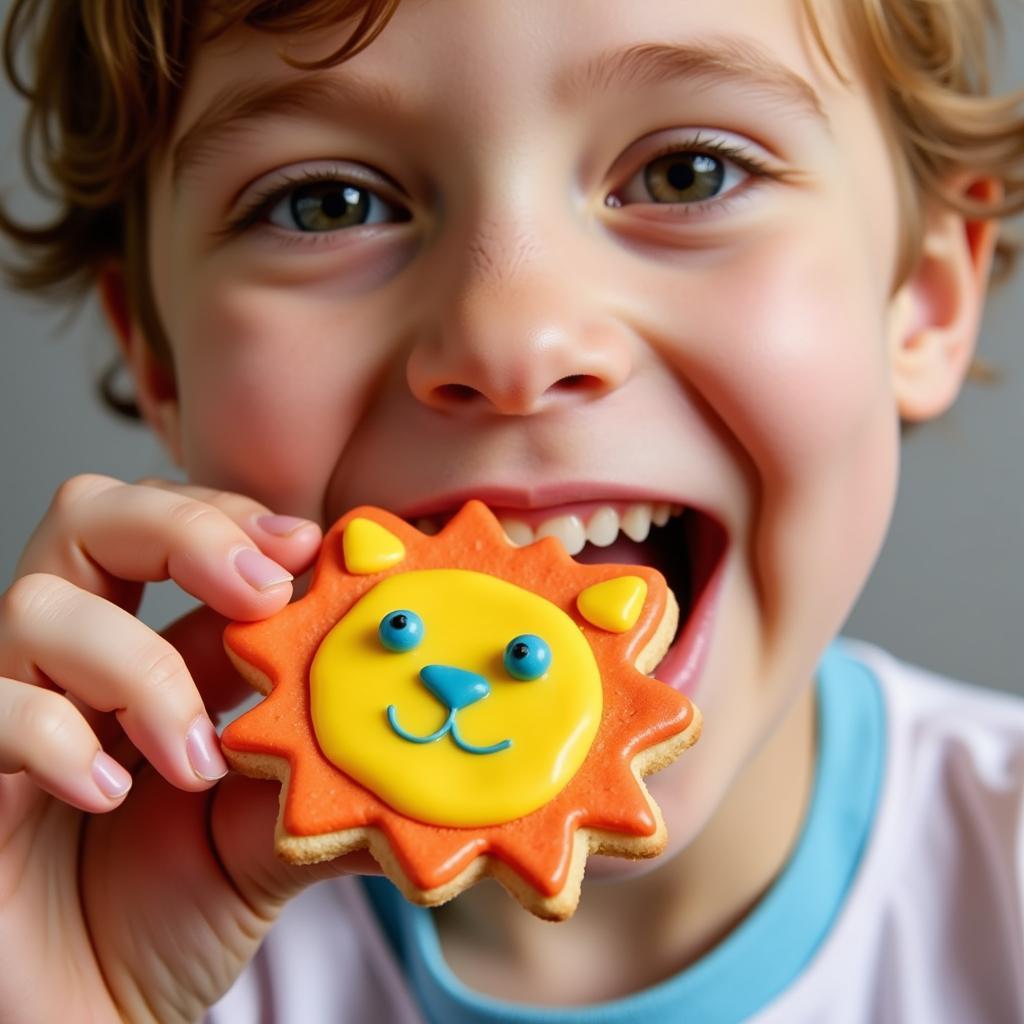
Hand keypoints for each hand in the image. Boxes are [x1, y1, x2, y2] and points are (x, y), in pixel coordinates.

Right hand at [0, 475, 374, 1022]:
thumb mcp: (268, 834)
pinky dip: (53, 735)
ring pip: (37, 603)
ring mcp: (11, 707)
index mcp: (155, 654)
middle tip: (260, 593)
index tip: (306, 547)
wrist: (92, 1022)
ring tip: (195, 759)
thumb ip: (324, 772)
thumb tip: (417, 734)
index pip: (173, 525)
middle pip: (92, 517)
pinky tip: (107, 793)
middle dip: (185, 531)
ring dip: (139, 668)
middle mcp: (77, 663)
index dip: (233, 518)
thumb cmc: (173, 920)